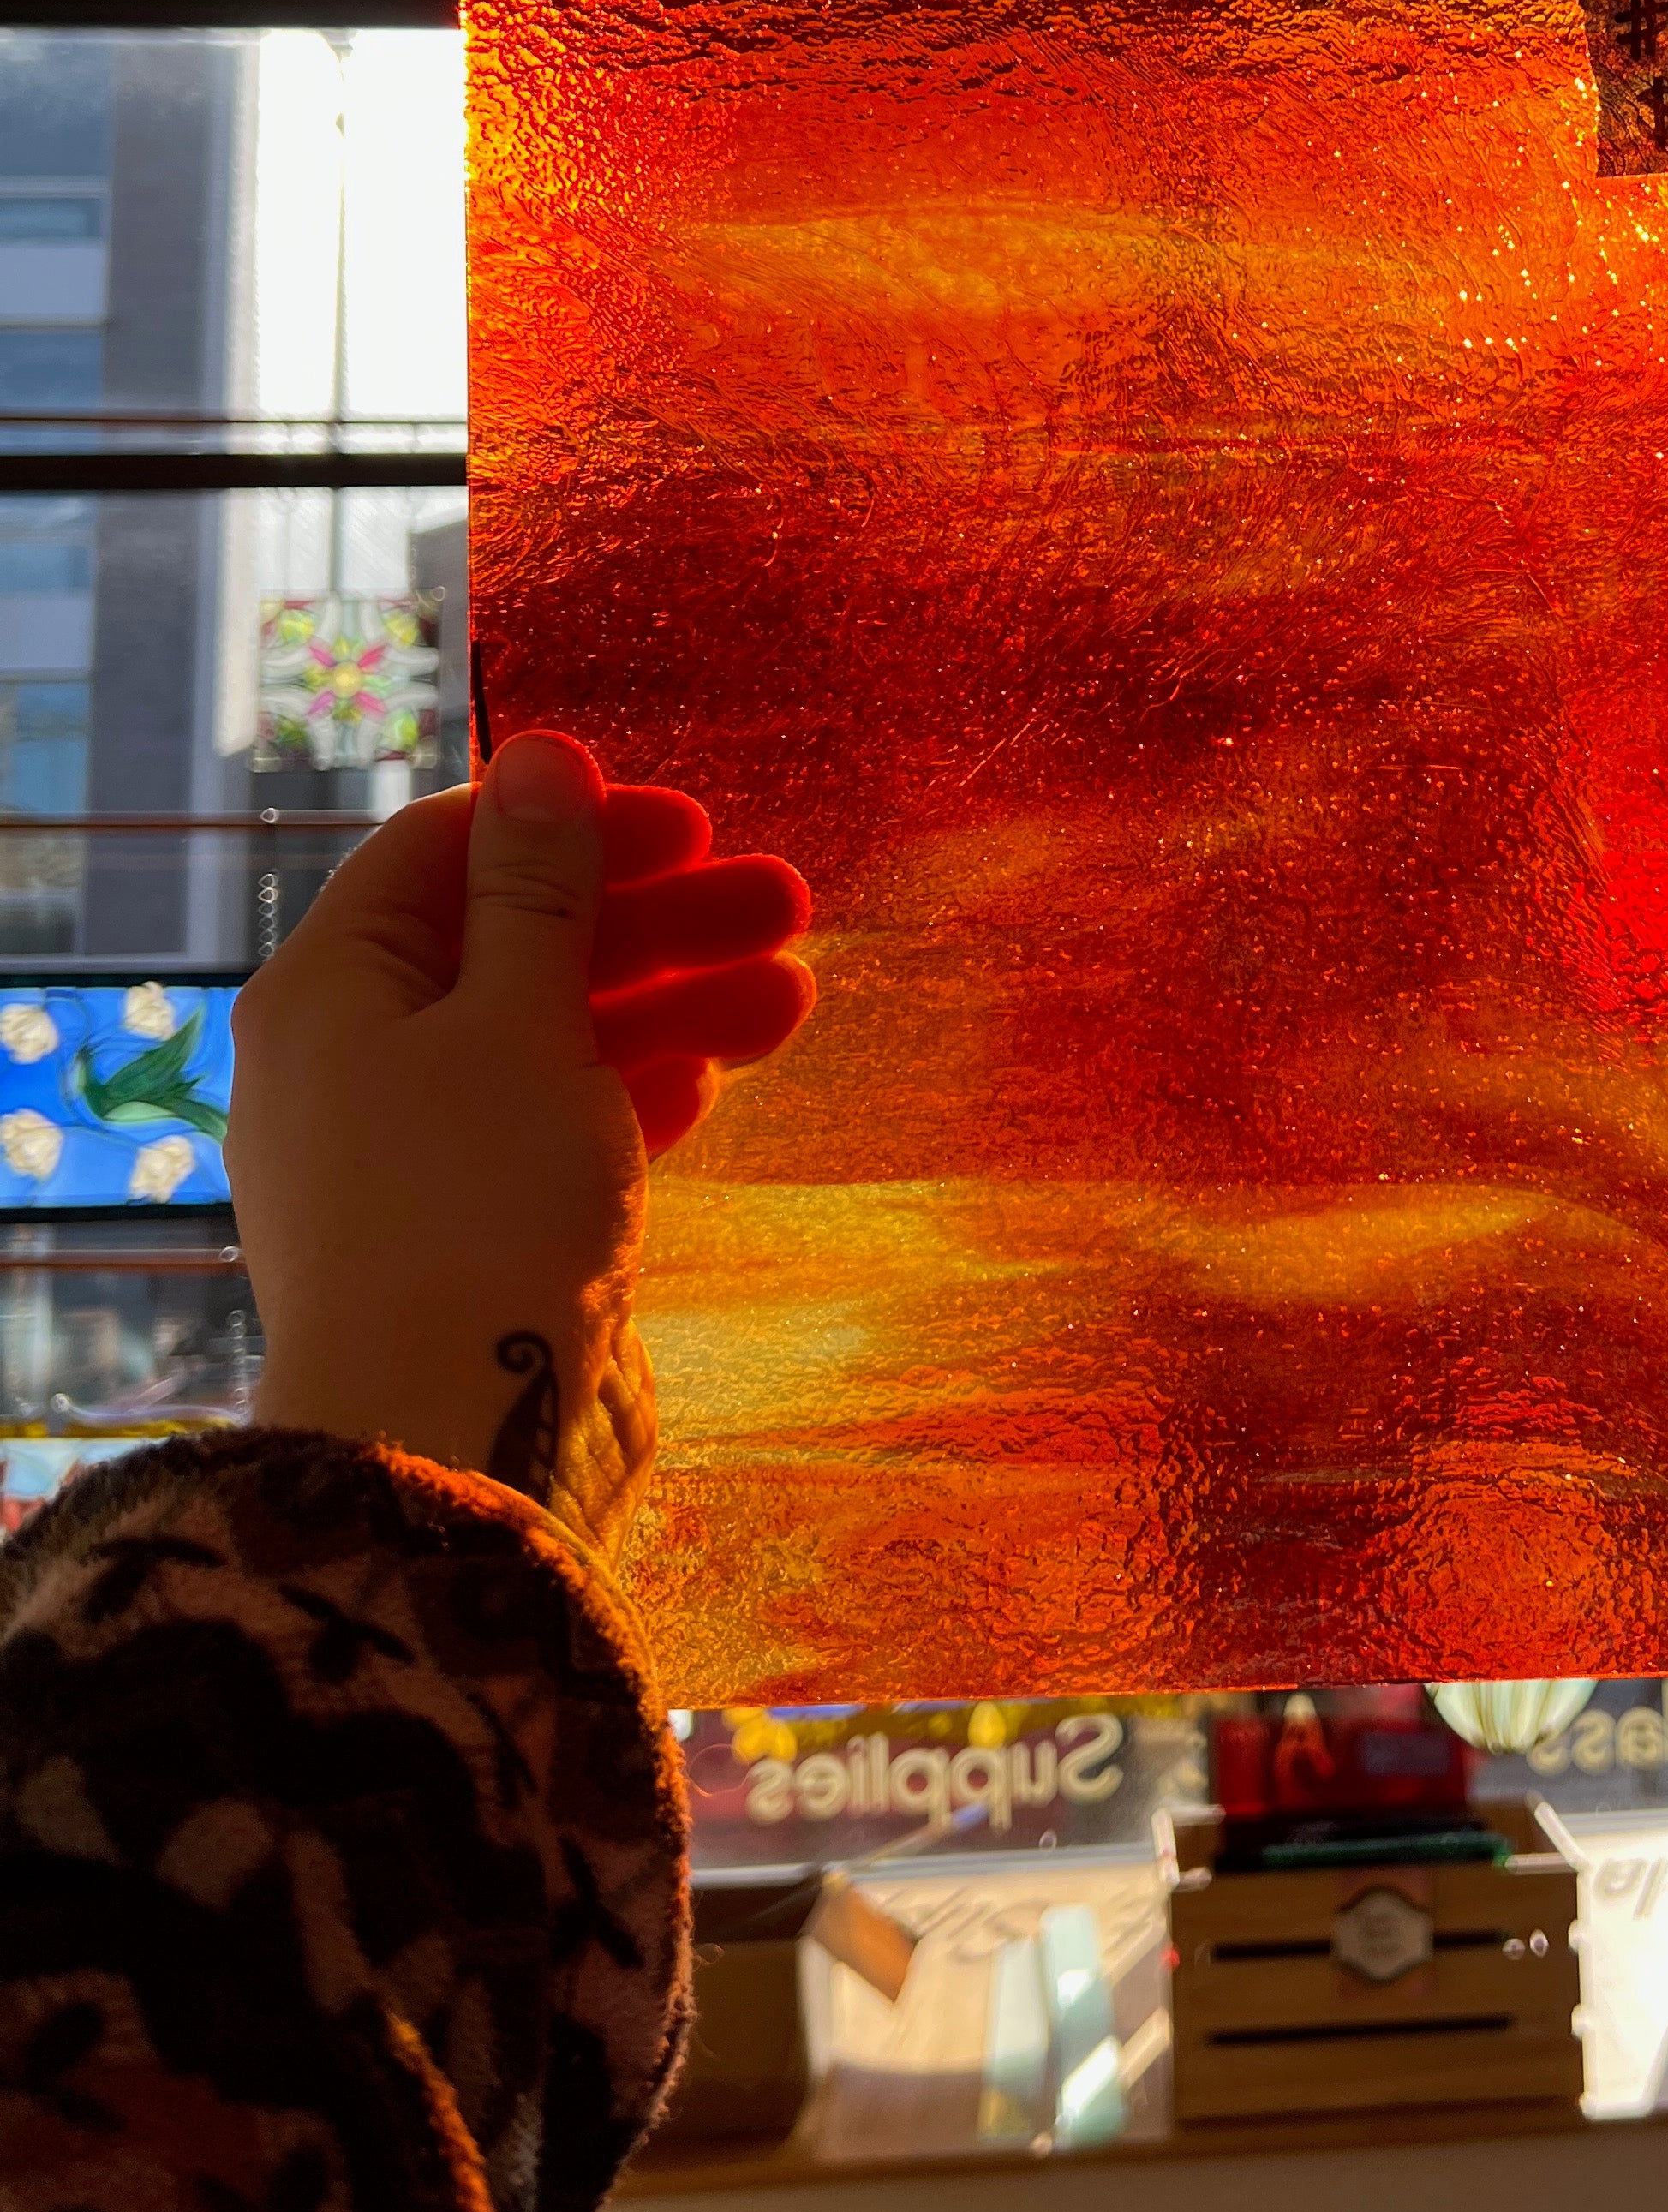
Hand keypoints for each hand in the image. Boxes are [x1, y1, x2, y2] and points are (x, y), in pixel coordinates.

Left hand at [231, 731, 811, 1514]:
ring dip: (672, 1002)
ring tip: (793, 994)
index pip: (443, 854)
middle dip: (653, 917)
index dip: (568, 824)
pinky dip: (640, 1091)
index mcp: (329, 993)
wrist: (450, 1457)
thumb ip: (543, 892)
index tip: (692, 823)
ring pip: (555, 1039)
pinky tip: (722, 1075)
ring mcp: (420, 1155)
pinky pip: (564, 1128)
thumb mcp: (518, 1023)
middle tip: (785, 900)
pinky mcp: (482, 1235)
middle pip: (516, 944)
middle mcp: (357, 1064)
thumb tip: (546, 754)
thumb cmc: (471, 1216)